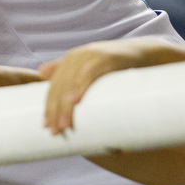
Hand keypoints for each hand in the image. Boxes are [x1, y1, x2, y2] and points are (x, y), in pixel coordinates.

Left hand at [38, 39, 184, 134]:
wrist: (143, 53)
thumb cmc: (114, 66)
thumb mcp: (89, 69)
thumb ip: (67, 71)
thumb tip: (40, 73)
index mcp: (69, 62)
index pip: (53, 87)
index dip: (48, 106)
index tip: (45, 127)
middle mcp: (76, 57)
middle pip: (59, 86)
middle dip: (54, 110)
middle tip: (54, 131)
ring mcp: (90, 56)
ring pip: (71, 82)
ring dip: (65, 105)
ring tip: (64, 124)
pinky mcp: (106, 58)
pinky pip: (90, 73)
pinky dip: (81, 86)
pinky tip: (75, 100)